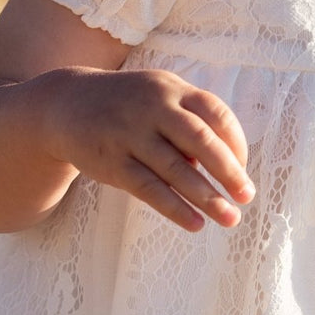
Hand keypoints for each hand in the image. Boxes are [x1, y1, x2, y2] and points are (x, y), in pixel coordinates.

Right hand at [45, 67, 253, 231]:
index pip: (216, 114)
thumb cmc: (129, 106)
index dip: (236, 142)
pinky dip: (174, 208)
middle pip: (200, 140)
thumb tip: (221, 166)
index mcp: (172, 90)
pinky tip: (195, 223)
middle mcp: (153, 108)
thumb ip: (191, 124)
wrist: (67, 104)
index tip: (243, 167)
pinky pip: (149, 188)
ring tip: (229, 218)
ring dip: (206, 197)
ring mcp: (130, 134)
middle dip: (228, 171)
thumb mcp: (160, 98)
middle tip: (247, 195)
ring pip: (175, 169)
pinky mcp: (112, 162)